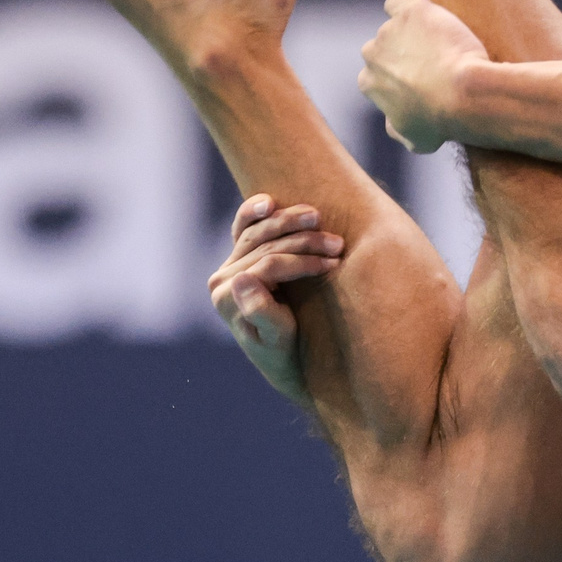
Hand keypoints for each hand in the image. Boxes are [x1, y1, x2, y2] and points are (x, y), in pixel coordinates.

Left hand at [208, 195, 342, 404]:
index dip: (302, 262)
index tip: (334, 262)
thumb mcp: (278, 338)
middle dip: (303, 242)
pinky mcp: (240, 257)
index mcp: (226, 297)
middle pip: (263, 246)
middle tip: (338, 243)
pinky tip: (269, 201)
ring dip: (289, 221)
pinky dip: (254, 211)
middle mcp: (222, 279)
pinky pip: (244, 227)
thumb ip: (260, 312)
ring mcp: (230, 265)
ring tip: (319, 217)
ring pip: (257, 232)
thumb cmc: (287, 353)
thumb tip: (241, 279)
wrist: (288, 359)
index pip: (267, 266)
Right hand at [358, 0, 485, 152]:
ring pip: (398, 24)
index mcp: (368, 82)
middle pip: (384, 46)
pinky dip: (408, 4)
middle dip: (403, 51)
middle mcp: (372, 54)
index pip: (377, 73)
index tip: (421, 80)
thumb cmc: (442, 122)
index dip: (398, 76)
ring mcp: (390, 30)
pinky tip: (425, 13)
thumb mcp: (416, 140)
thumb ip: (395, 127)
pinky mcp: (411, 10)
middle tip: (435, 60)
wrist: (465, 95)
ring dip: (416, 31)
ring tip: (446, 43)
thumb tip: (391, 120)